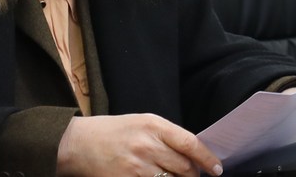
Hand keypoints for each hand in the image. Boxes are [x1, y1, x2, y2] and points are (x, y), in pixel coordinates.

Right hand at [55, 113, 222, 175]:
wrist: (78, 143)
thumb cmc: (113, 131)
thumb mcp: (142, 123)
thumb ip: (166, 136)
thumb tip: (191, 153)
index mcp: (153, 125)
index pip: (190, 144)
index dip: (207, 158)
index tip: (217, 168)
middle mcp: (147, 145)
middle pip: (183, 167)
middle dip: (193, 174)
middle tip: (195, 176)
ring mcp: (136, 166)